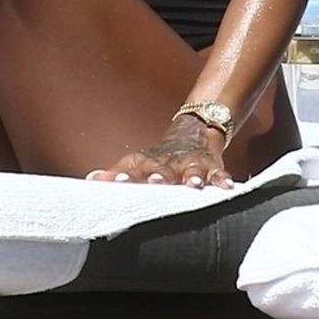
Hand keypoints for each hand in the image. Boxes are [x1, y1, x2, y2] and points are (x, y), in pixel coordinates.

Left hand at [89, 119, 232, 188]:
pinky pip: (218, 173)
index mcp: (146, 163)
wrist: (193, 132)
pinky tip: (227, 187)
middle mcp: (167, 163)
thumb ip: (116, 174)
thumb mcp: (137, 162)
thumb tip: (91, 181)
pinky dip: (222, 180)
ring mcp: (189, 164)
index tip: (116, 182)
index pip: (132, 168)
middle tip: (154, 182)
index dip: (124, 175)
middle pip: (162, 169)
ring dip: (192, 177)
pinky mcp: (210, 166)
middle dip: (159, 176)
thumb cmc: (159, 158)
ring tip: (194, 185)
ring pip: (191, 170)